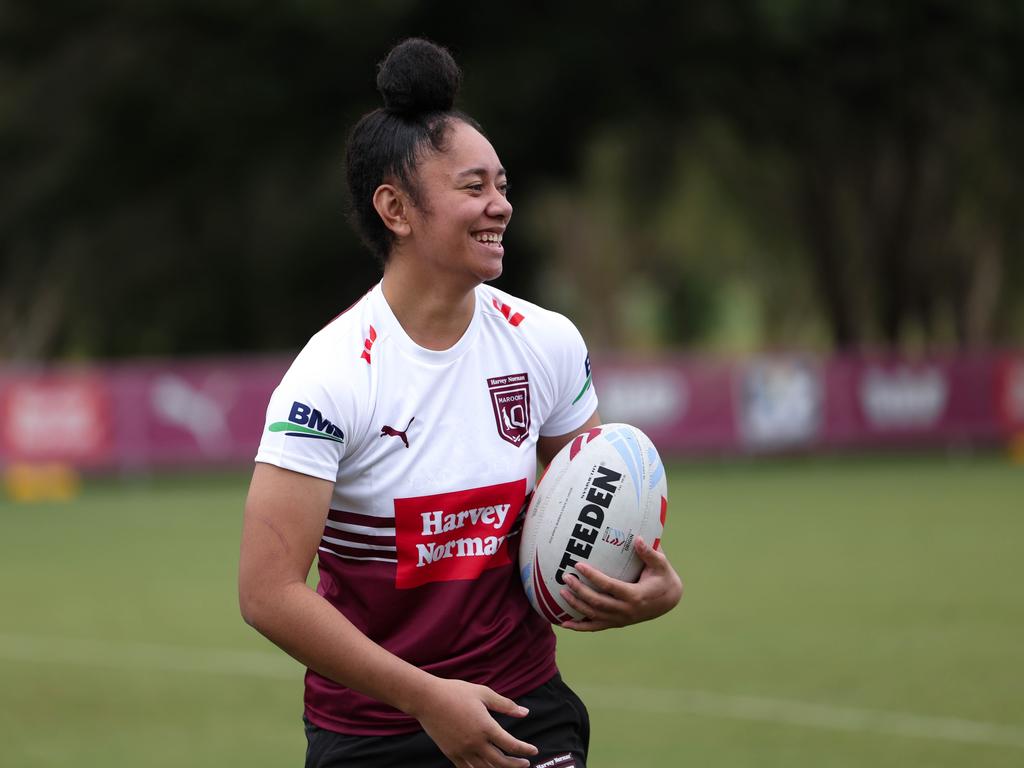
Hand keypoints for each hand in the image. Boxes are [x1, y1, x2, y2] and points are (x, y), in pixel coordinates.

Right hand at [411, 677, 537, 767]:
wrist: (427, 699)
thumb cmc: (455, 692)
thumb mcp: (483, 693)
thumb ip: (505, 705)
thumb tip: (525, 712)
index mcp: (486, 727)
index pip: (511, 745)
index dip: (525, 750)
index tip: (534, 750)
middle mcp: (475, 743)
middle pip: (501, 762)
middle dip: (516, 765)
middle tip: (525, 764)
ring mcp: (462, 751)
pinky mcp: (451, 754)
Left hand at [559, 536, 682, 631]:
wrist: (670, 600)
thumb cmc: (664, 577)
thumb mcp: (661, 564)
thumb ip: (650, 553)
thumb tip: (638, 538)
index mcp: (635, 596)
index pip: (609, 586)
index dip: (593, 577)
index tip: (578, 565)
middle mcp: (626, 611)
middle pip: (597, 602)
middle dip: (579, 590)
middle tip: (565, 577)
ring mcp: (621, 620)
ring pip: (594, 615)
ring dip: (576, 605)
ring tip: (561, 593)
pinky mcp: (617, 623)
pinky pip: (596, 627)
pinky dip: (580, 627)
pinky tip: (565, 623)